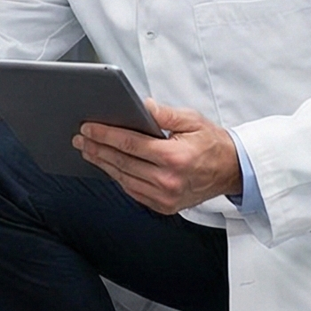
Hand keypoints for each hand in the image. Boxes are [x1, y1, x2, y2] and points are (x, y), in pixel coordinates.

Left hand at [72, 99, 242, 215]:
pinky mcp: (163, 206)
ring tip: (88, 150)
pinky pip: (132, 191)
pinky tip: (107, 165)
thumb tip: (139, 104)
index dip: (105, 134)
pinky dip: (117, 177)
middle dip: (97, 148)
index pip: (130, 144)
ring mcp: (165, 198)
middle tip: (80, 137)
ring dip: (103, 164)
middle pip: (122, 162)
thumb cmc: (211, 143)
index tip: (88, 127)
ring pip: (123, 179)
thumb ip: (164, 113)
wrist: (231, 170)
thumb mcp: (191, 120)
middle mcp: (168, 181)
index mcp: (175, 158)